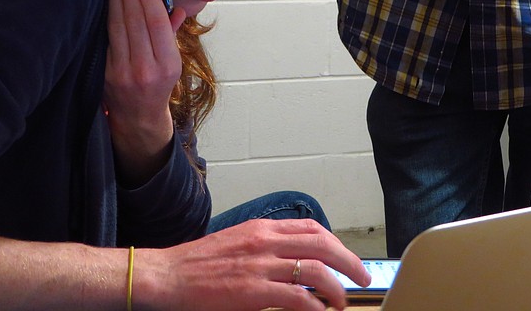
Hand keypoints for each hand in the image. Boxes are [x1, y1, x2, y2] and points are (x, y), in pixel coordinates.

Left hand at [104, 0, 186, 185]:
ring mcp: (121, 71)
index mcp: (168, 65)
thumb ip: (172, 34)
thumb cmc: (159, 87)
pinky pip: (106, 36)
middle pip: (134, 20)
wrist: (138, 121)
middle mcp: (145, 69)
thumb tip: (175, 8)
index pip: (156, 24)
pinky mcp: (104, 72)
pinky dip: (105, 12)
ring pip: (117, 25)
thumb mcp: (174, 64)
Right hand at [139, 219, 372, 310]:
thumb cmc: (199, 262)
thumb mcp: (238, 241)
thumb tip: (292, 257)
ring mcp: (260, 265)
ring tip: (341, 301)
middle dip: (348, 261)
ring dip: (336, 286)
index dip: (335, 243)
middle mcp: (265, 241)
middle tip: (362, 277)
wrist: (168, 275)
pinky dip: (313, 305)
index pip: (311, 228)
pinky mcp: (252, 291)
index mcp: (262, 228)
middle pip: (321, 244)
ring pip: (314, 269)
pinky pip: (295, 296)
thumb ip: (265, 244)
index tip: (345, 257)